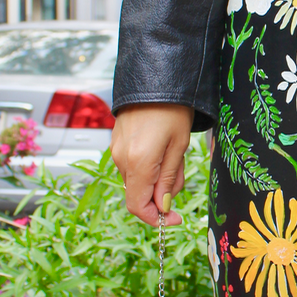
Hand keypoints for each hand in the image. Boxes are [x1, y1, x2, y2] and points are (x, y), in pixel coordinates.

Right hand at [110, 102, 193, 225]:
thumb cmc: (172, 109)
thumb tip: (163, 206)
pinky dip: (148, 167)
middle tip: (180, 171)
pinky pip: (132, 166)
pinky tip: (162, 148)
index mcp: (138, 163)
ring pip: (137, 181)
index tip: (174, 218)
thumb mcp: (179, 147)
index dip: (156, 219)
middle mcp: (121, 159)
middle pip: (138, 195)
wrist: (156, 78)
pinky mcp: (117, 143)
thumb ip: (169, 179)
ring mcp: (116, 151)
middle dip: (161, 194)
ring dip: (156, 179)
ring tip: (173, 154)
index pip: (138, 206)